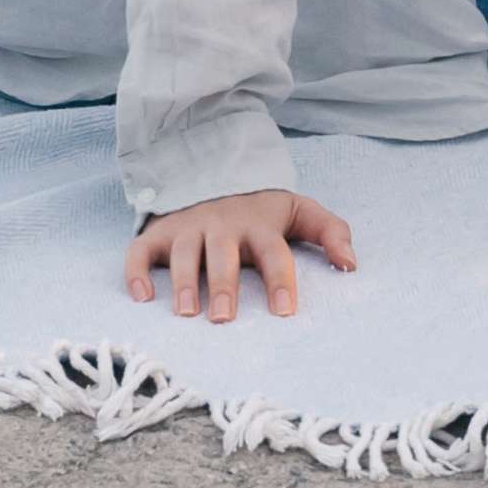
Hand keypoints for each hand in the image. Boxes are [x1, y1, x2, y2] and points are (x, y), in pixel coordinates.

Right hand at [124, 189, 354, 322]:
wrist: (213, 170)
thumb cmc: (260, 207)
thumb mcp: (299, 210)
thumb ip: (331, 232)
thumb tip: (352, 265)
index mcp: (259, 224)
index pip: (274, 253)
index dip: (280, 281)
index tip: (285, 312)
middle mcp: (222, 225)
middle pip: (222, 255)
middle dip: (222, 285)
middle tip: (223, 317)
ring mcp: (188, 226)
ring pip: (182, 253)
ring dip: (183, 282)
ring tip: (186, 313)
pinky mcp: (159, 231)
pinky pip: (140, 250)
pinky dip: (136, 271)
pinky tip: (141, 296)